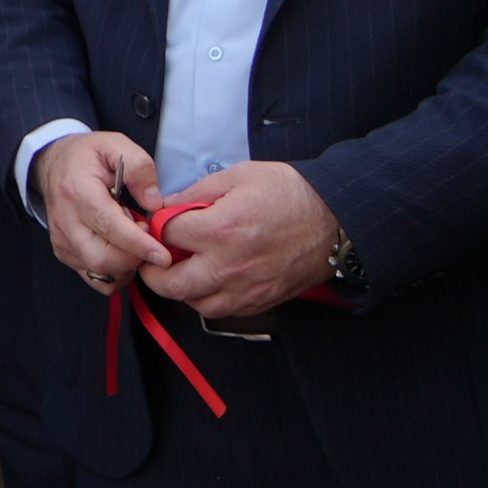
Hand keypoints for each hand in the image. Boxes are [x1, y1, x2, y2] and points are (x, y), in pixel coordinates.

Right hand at [36, 130, 172, 290]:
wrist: (52, 163)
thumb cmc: (87, 155)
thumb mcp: (116, 144)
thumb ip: (140, 168)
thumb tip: (154, 203)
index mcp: (78, 191)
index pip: (109, 226)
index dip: (138, 244)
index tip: (162, 254)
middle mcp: (65, 220)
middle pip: (102, 258)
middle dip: (134, 258)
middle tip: (148, 238)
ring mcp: (62, 240)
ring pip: (99, 272)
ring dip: (127, 266)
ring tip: (135, 243)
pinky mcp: (64, 253)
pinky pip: (95, 278)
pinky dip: (116, 273)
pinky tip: (122, 252)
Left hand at [140, 158, 340, 321]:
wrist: (334, 219)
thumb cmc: (290, 194)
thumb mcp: (238, 176)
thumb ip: (196, 193)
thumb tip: (165, 207)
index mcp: (220, 229)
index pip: (165, 237)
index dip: (153, 229)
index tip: (154, 226)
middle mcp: (229, 265)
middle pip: (172, 284)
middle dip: (153, 273)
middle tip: (153, 259)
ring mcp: (246, 288)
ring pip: (195, 304)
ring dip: (181, 289)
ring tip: (182, 269)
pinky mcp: (261, 301)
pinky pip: (223, 311)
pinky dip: (208, 299)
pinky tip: (209, 280)